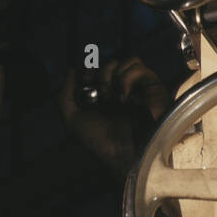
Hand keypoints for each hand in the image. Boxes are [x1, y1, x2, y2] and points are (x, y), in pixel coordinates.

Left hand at [60, 57, 171, 176]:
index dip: (88, 71)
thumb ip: (65, 96)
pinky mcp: (152, 87)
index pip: (96, 70)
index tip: (84, 82)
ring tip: (112, 98)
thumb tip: (71, 69)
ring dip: (112, 76)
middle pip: (110, 63)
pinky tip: (124, 97)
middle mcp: (121, 91)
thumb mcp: (73, 121)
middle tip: (100, 97)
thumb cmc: (100, 142)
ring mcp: (137, 88)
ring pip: (124, 62)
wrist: (124, 155)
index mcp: (103, 97)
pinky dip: (127, 77)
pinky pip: (138, 66)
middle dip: (100, 76)